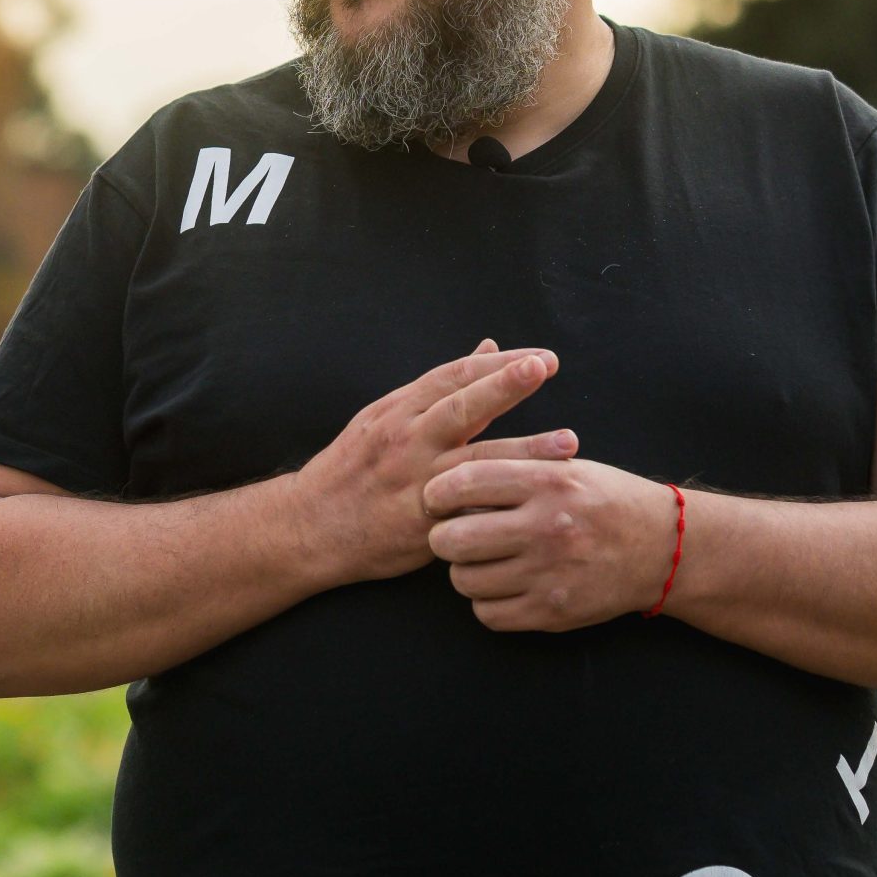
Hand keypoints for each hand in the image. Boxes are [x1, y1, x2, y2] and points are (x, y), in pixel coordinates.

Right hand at [293, 341, 565, 584]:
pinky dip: (499, 504)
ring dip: (524, 451)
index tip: (539, 358)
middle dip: (504, 385)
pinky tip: (533, 501)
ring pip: (473, 461)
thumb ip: (438, 389)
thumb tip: (488, 349)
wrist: (309, 527)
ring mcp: (413, 482)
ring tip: (567, 444)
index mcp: (398, 411)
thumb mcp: (385, 417)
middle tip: (545, 367)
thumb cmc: (352, 469)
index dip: (497, 364)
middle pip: (461, 406)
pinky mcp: (420, 523)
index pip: (452, 376)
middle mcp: (405, 440)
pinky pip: (465, 511)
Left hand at [422, 451, 679, 630]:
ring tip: (484, 561)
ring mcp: (549, 573)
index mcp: (547, 482)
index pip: (462, 483)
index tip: (436, 501)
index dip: (436, 494)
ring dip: (465, 572)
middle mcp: (546, 527)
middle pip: (450, 539)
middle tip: (455, 536)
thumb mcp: (565, 467)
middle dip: (443, 537)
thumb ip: (509, 467)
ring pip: (463, 580)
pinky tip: (503, 587)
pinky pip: (487, 614)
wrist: (664, 547)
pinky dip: (486, 603)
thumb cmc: (603, 501)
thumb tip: (442, 478)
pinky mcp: (553, 611)